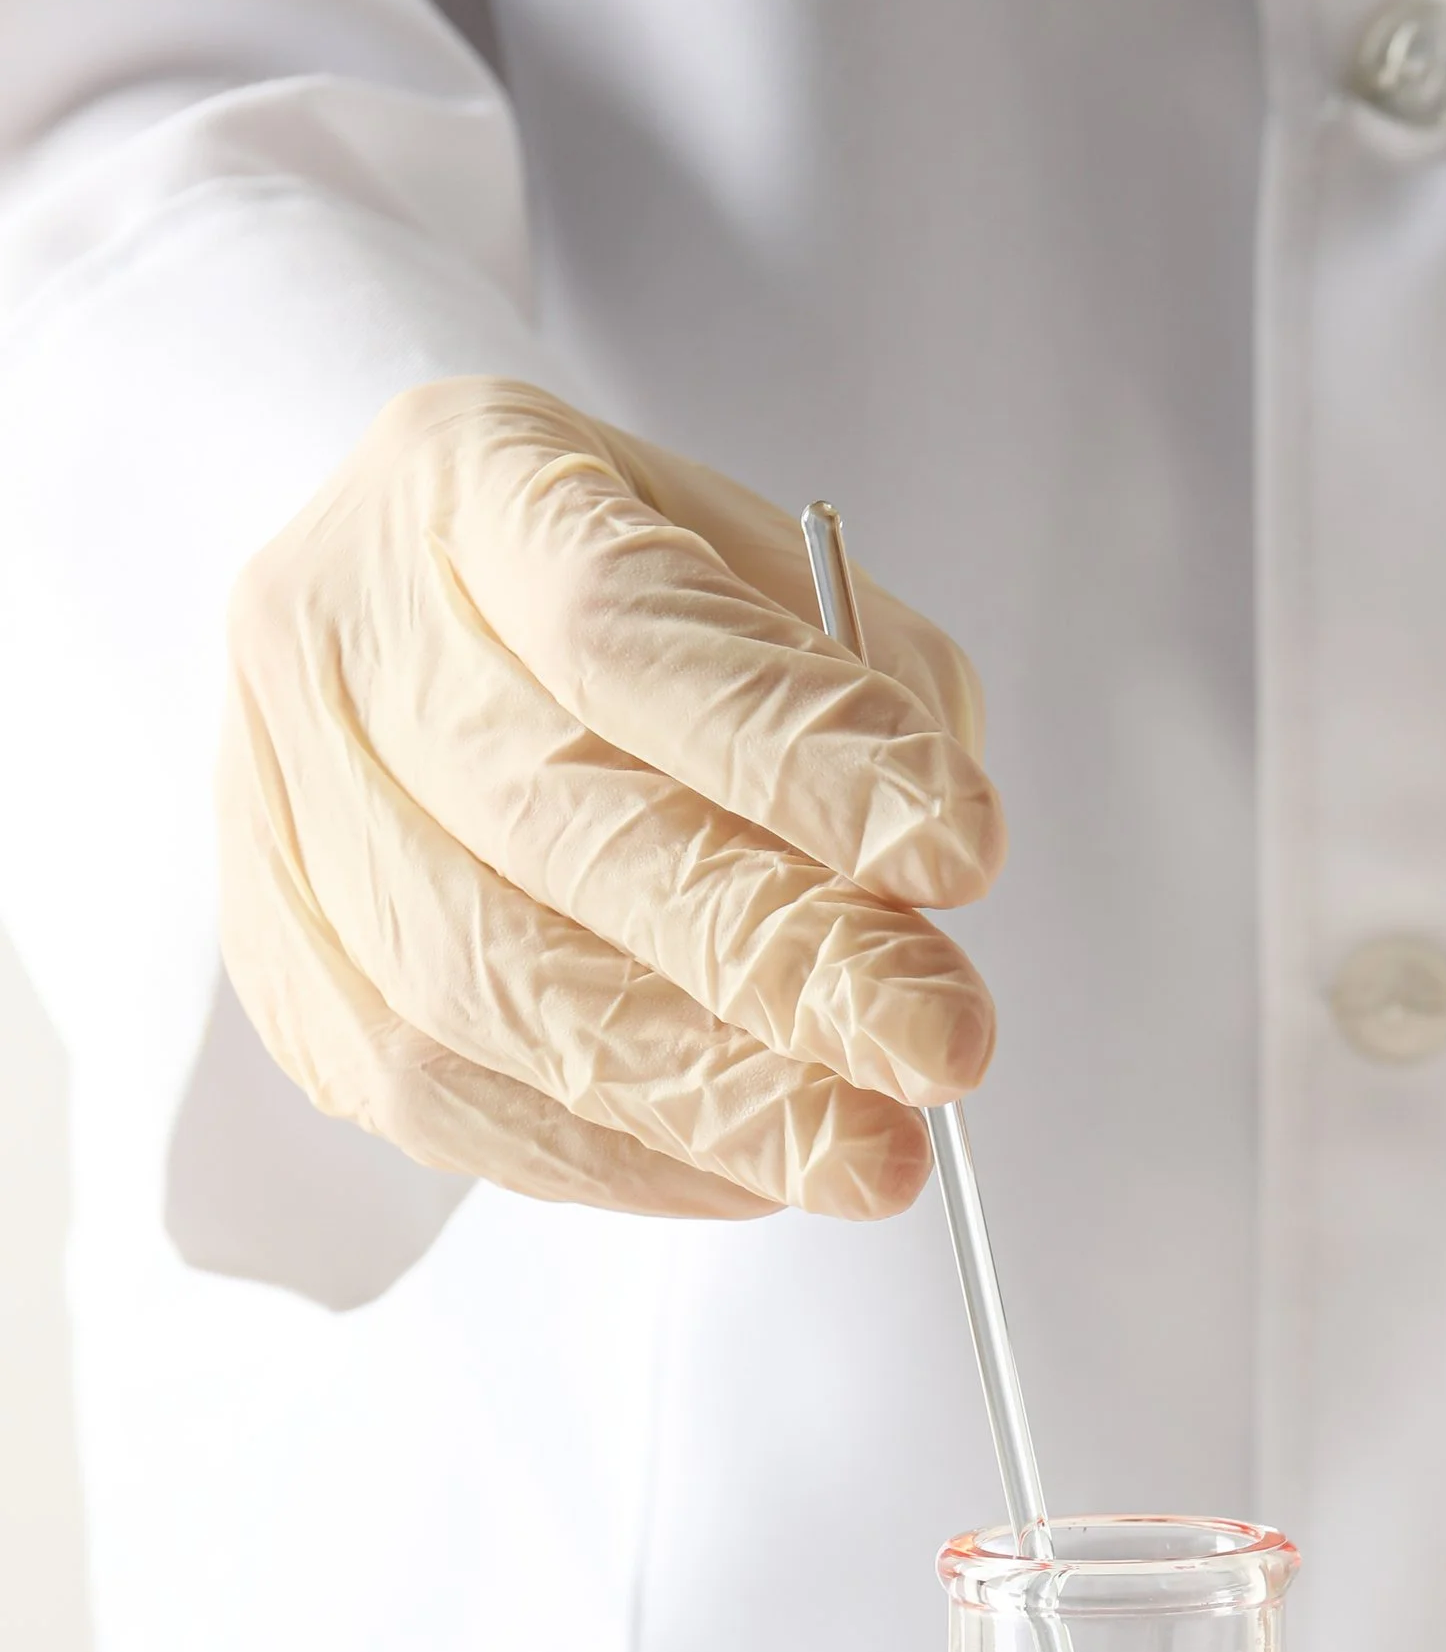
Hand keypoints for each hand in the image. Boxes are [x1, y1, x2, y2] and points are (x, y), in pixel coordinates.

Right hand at [218, 377, 1002, 1221]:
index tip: (960, 856)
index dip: (799, 756)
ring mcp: (282, 804)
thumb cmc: (618, 604)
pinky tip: (747, 1171)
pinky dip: (617, 1156)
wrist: (407, 631)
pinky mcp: (279, 965)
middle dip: (777, 962)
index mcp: (464, 480)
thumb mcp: (763, 572)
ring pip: (482, 990)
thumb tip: (910, 893)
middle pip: (554, 823)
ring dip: (705, 1097)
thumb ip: (853, 694)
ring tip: (865, 1151)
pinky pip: (439, 1100)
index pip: (627, 628)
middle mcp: (338, 631)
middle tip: (939, 1048)